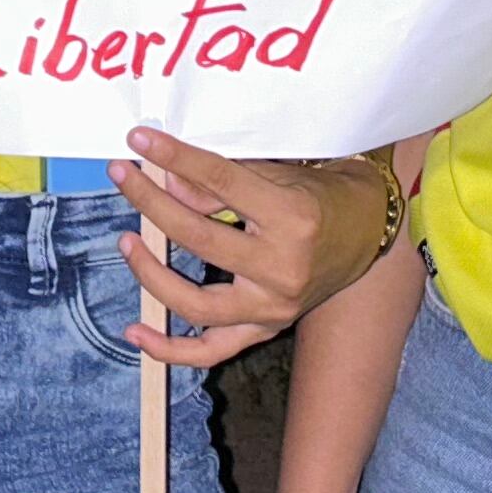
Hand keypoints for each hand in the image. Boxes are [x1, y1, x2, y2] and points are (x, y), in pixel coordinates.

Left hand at [113, 131, 397, 364]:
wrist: (368, 234)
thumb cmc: (321, 196)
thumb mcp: (278, 173)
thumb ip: (220, 181)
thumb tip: (165, 182)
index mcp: (291, 218)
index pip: (220, 184)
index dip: (175, 159)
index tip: (139, 142)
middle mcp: (283, 267)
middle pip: (200, 239)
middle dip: (153, 206)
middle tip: (123, 178)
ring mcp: (274, 307)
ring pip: (196, 304)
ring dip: (152, 273)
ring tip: (126, 243)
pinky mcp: (267, 328)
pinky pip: (212, 350)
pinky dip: (170, 349)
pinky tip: (136, 332)